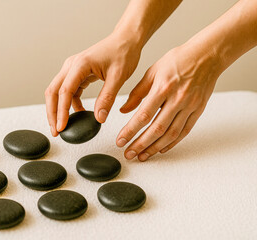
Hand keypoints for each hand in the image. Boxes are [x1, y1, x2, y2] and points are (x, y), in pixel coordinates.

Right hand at [45, 32, 141, 135]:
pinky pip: (68, 91)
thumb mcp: (118, 77)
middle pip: (53, 92)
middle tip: (56, 131)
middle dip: (52, 113)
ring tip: (63, 126)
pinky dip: (70, 104)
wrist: (126, 40)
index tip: (61, 127)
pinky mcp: (77, 73)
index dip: (61, 112)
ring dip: (58, 110)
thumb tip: (99, 118)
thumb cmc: (123, 53)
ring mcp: (73, 69)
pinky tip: (78, 114)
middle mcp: (71, 66)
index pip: (64, 91)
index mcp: (80, 65)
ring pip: (58, 92)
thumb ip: (107, 98)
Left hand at [116, 43, 221, 160]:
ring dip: (155, 147)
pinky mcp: (198, 110)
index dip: (130, 131)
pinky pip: (185, 131)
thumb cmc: (177, 60)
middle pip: (157, 128)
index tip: (120, 141)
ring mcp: (190, 106)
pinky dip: (172, 142)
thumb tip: (124, 110)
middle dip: (140, 144)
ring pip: (171, 134)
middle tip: (129, 154)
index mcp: (163, 88)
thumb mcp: (152, 71)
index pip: (143, 115)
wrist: (206, 55)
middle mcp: (178, 99)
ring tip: (142, 156)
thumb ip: (137, 93)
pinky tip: (161, 149)